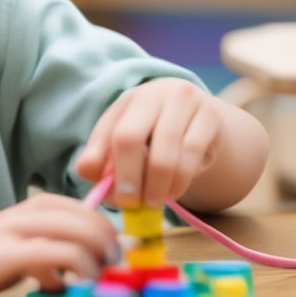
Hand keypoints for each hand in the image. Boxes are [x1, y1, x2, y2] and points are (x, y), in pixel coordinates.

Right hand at [0, 192, 117, 296]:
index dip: (109, 231)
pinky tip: (72, 285)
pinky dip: (77, 268)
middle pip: (89, 218)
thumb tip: (87, 267)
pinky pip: (58, 254)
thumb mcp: (22, 245)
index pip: (87, 210)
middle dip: (110, 243)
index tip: (115, 257)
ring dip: (98, 255)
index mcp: (37, 206)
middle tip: (114, 268)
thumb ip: (52, 248)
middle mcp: (31, 212)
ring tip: (98, 277)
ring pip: (78, 231)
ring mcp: (20, 231)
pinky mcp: (9, 253)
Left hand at [75, 77, 225, 208]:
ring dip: (156, 187)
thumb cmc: (157, 132)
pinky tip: (174, 192)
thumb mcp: (128, 138)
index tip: (108, 194)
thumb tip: (85, 171)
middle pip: (129, 138)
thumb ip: (104, 156)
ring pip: (163, 154)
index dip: (102, 166)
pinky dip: (179, 181)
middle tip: (130, 203)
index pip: (107, 132)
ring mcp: (184, 101)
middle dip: (127, 178)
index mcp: (128, 99)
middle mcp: (154, 94)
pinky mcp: (210, 116)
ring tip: (153, 201)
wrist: (202, 117)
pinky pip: (191, 156)